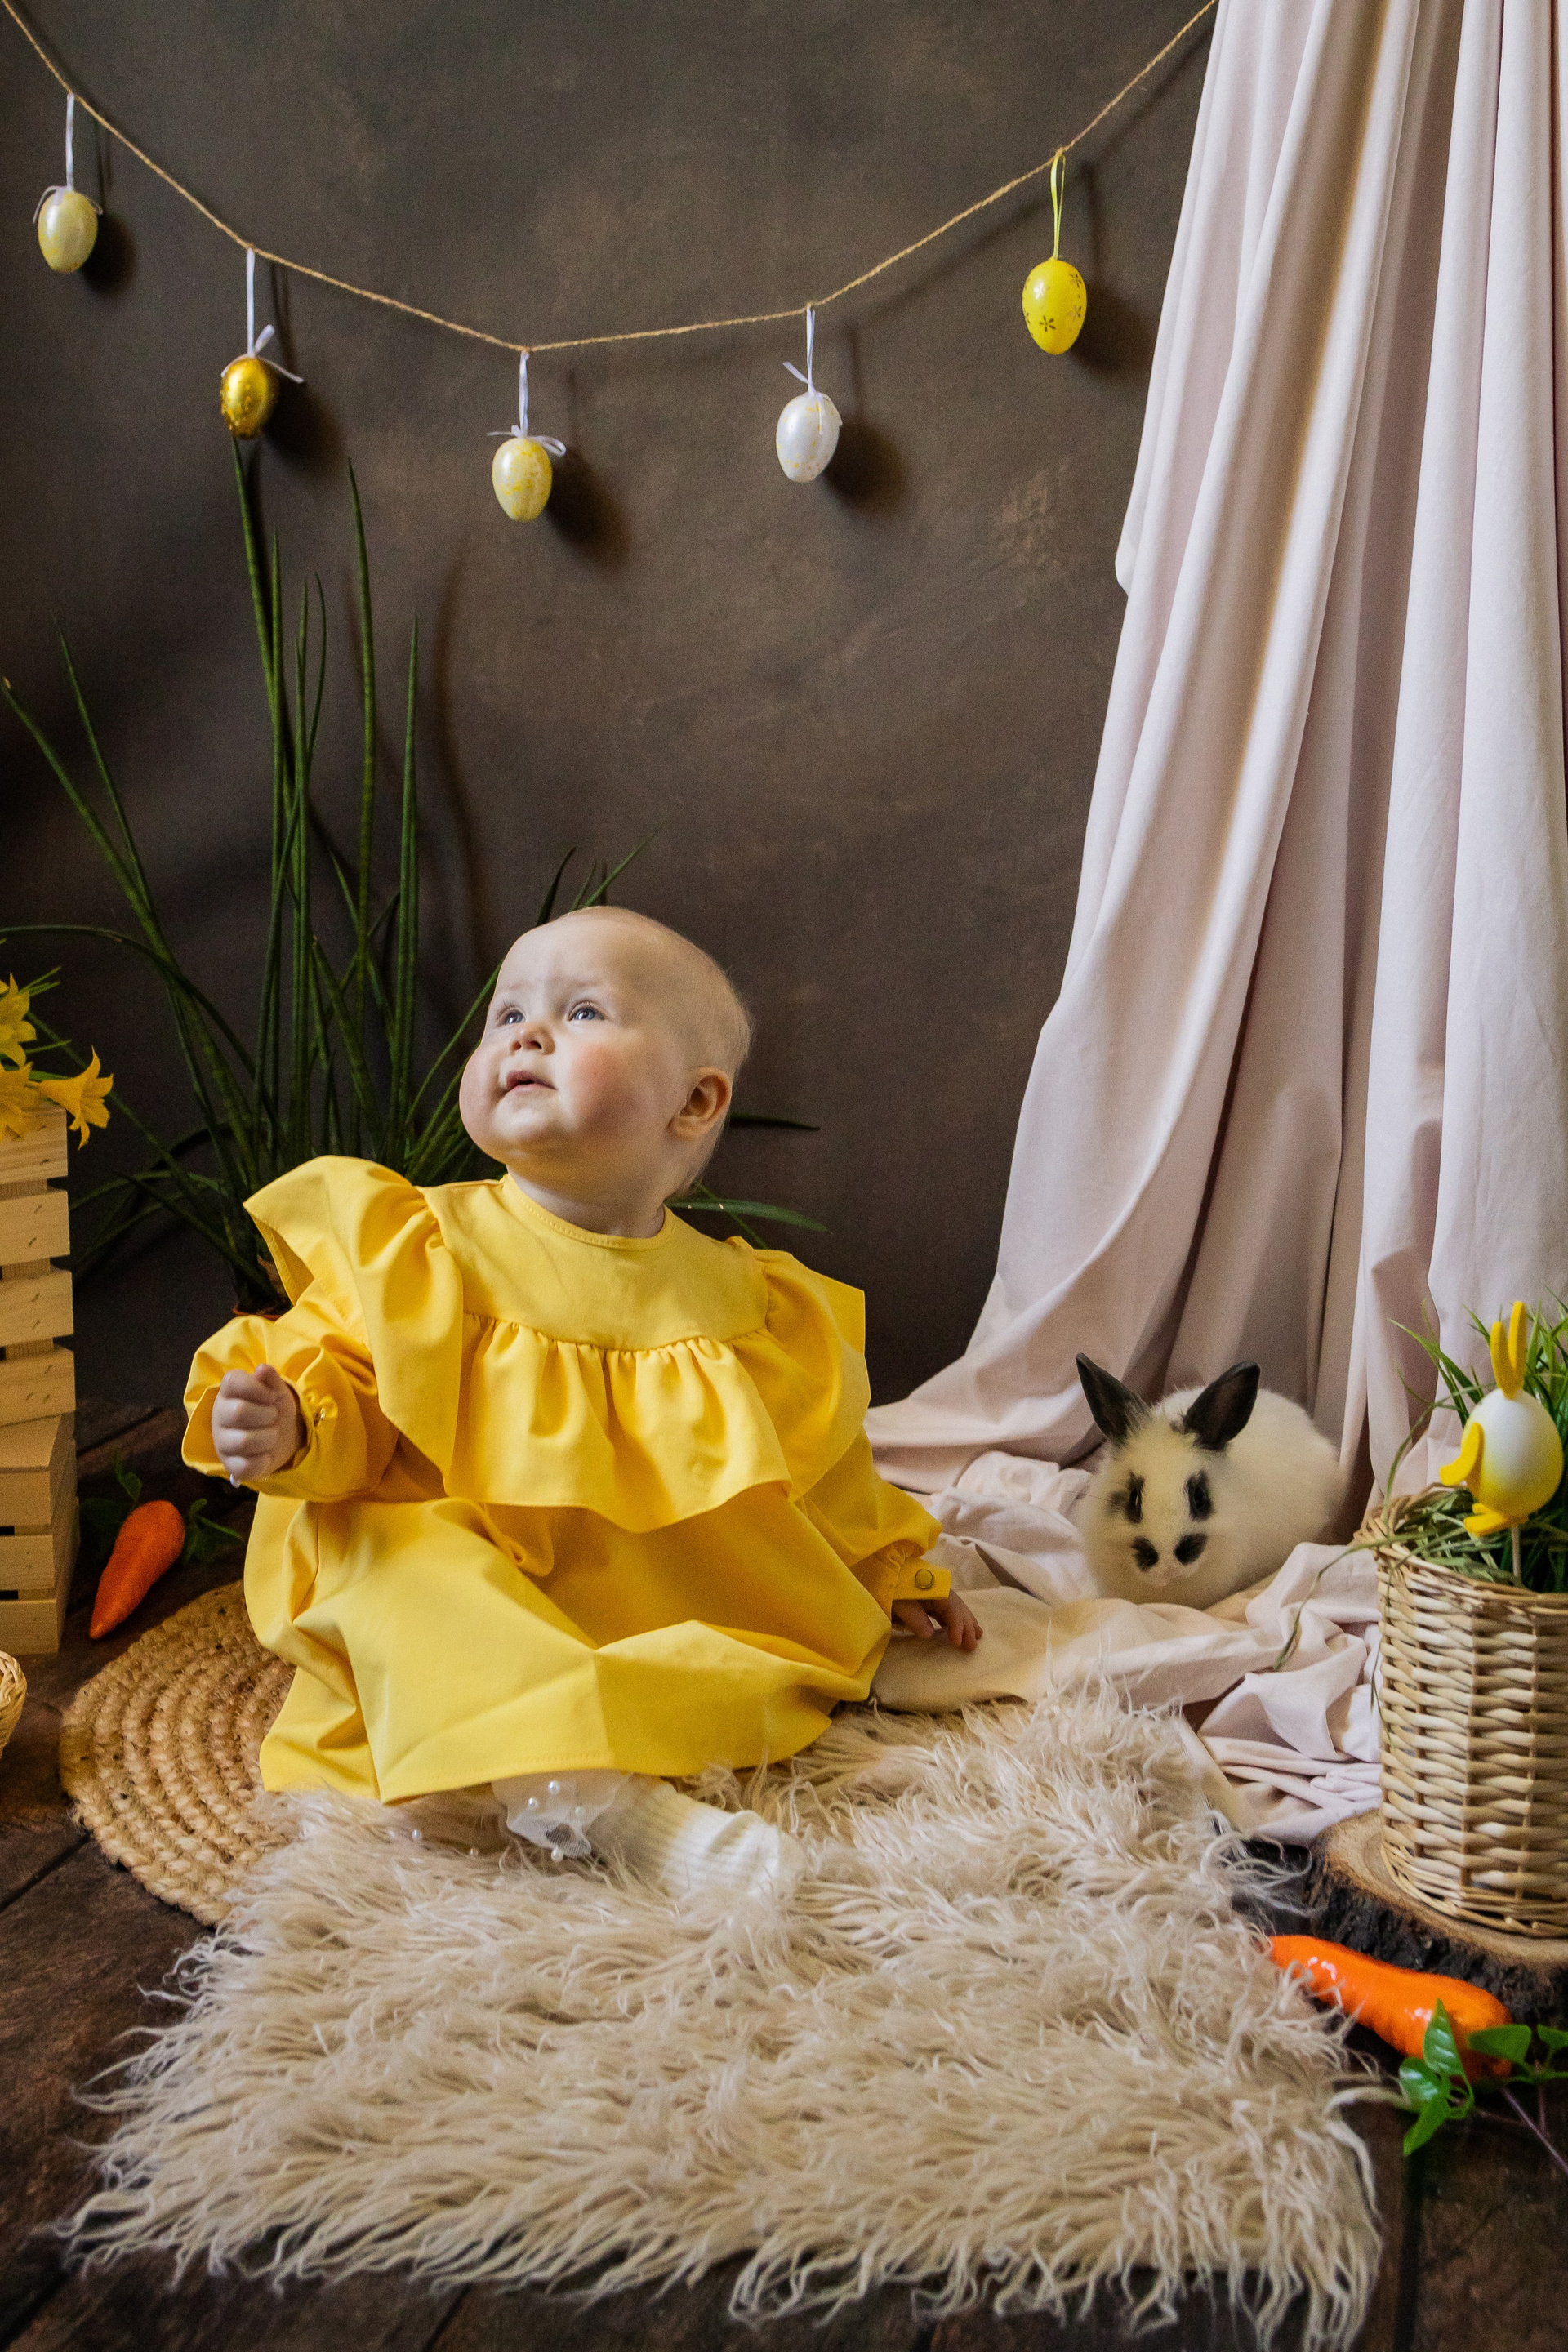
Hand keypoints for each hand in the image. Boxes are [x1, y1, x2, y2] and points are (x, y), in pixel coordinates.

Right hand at [211, 1366, 304, 1484]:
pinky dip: (263, 1460)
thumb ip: (271, 1379)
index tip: (271, 1396)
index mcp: (228, 1391)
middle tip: (273, 1416)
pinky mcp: (229, 1464)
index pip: (233, 1382)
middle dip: (267, 1415)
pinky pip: (245, 1466)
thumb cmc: (273, 1407)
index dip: (257, 1388)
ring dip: (268, 1438)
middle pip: (239, 1412)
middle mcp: (219, 1414)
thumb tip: (262, 1369)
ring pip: (243, 1442)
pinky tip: (266, 1454)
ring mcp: (221, 1441)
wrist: (283, 1436)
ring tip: (272, 1434)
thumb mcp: (276, 1390)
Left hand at [891, 1589, 982, 1649]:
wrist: (871, 1569)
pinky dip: (954, 1619)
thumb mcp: (894, 1602)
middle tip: (971, 1646)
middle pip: (955, 1605)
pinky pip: (944, 1608)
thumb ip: (912, 1616)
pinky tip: (959, 1629)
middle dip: (965, 1625)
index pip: (949, 1605)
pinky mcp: (924, 1597)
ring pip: (953, 1606)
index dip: (956, 1623)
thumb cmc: (882, 1586)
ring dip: (965, 1621)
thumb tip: (930, 1634)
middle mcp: (933, 1587)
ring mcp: (929, 1591)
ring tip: (977, 1637)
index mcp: (928, 1586)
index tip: (957, 1642)